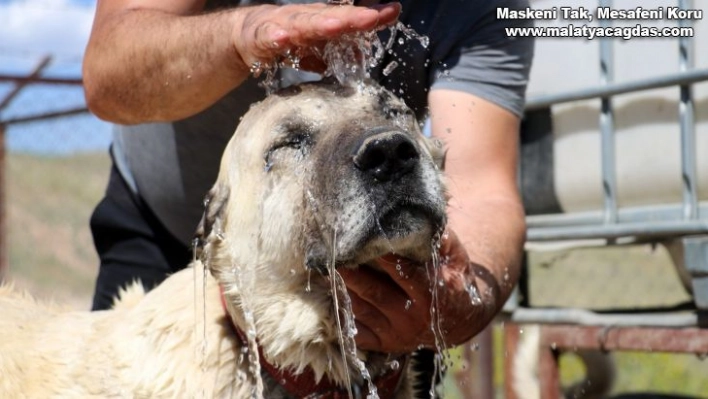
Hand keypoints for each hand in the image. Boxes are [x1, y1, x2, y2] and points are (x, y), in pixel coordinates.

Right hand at [233, 3, 400, 72]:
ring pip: (301, 23)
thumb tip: (363, 56)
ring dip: (319, 24)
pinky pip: (267, 38)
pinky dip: (275, 37)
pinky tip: (282, 38)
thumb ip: (339, 50)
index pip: (348, 17)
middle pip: (329, 16)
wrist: (244, 36)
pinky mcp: (259, 38)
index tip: (392, 11)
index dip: (369, 16)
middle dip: (352, 17)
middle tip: (373, 17)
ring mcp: (281, 25)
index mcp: (319, 20)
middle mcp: (304, 18)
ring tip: (336, 25)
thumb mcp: (316, 45)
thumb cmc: (286, 37)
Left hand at [339, 230, 486, 352]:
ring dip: (341, 288)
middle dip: (351, 272)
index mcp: (431, 293)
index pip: (403, 272)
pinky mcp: (384, 344)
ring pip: (361, 309)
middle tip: (332, 253)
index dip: (382, 256)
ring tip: (323, 268)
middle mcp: (413, 316)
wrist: (460, 321)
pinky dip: (340, 314)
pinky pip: (356, 331)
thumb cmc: (454, 280)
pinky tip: (329, 295)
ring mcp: (397, 332)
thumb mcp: (457, 258)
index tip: (363, 238)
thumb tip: (423, 219)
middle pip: (374, 291)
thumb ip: (442, 240)